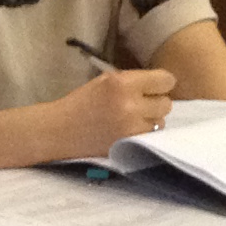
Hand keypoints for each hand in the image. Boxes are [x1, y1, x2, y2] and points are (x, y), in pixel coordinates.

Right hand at [43, 66, 175, 158]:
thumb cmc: (83, 101)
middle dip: (156, 102)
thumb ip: (135, 80)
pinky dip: (143, 133)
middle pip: (166, 103)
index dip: (161, 83)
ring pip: (161, 122)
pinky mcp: (127, 144)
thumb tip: (164, 84)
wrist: (59, 130)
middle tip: (140, 103)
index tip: (154, 87)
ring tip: (132, 118)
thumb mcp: (107, 80)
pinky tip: (129, 129)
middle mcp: (130, 105)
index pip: (166, 81)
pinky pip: (150, 136)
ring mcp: (130, 128)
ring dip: (151, 119)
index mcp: (123, 83)